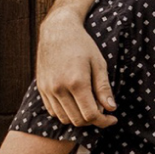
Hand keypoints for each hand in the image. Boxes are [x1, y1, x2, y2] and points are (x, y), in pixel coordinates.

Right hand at [36, 10, 116, 126]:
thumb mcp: (99, 63)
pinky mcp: (42, 89)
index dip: (104, 122)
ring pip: (64, 119)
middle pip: (77, 120)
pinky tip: (76, 104)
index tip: (113, 118)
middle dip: (93, 121)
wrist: (57, 31)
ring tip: (90, 107)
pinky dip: (66, 113)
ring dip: (79, 118)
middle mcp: (59, 89)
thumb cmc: (82, 45)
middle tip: (104, 112)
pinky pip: (53, 111)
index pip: (91, 115)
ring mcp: (48, 90)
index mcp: (77, 82)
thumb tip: (111, 109)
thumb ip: (103, 88)